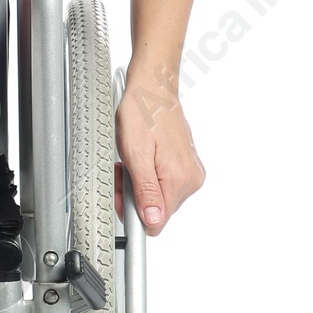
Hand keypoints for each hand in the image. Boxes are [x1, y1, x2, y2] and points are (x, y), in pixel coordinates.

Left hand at [113, 69, 204, 235]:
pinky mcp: (187, 166)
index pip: (157, 223)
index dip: (134, 213)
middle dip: (134, 196)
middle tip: (121, 171)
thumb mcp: (135, 153)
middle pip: (157, 210)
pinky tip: (141, 160)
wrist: (153, 89)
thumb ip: (146, 190)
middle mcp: (191, 179)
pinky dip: (148, 176)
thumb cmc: (142, 113)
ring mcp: (191, 172)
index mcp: (179, 179)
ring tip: (130, 162)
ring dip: (139, 185)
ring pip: (159, 197)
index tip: (122, 194)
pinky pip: (164, 184)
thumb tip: (153, 220)